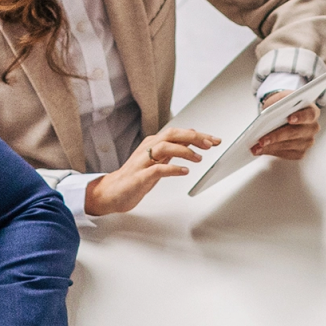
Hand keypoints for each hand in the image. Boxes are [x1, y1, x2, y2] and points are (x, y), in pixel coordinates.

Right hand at [84, 127, 219, 215]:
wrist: (112, 192)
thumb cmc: (135, 176)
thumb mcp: (158, 160)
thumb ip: (173, 147)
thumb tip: (191, 135)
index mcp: (153, 143)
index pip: (177, 133)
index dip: (197, 135)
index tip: (213, 140)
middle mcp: (147, 148)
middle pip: (172, 135)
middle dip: (193, 138)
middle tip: (210, 144)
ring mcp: (143, 162)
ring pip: (164, 147)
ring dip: (184, 151)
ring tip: (199, 159)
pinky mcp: (139, 176)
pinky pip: (157, 169)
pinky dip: (172, 169)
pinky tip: (184, 171)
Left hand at [250, 96, 319, 160]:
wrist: (280, 113)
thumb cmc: (281, 105)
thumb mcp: (279, 98)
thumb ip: (278, 102)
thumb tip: (269, 114)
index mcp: (312, 111)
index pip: (310, 114)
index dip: (301, 117)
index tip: (289, 119)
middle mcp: (312, 128)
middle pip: (296, 133)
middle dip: (277, 136)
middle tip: (262, 140)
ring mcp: (307, 141)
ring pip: (289, 145)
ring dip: (271, 147)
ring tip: (257, 146)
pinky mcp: (300, 152)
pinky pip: (286, 154)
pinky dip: (272, 151)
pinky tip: (261, 149)